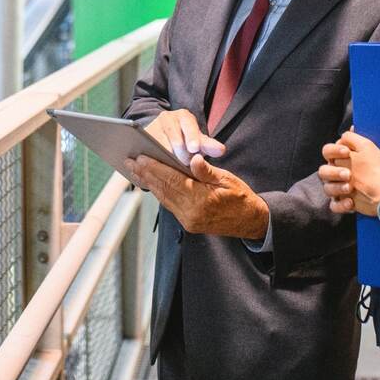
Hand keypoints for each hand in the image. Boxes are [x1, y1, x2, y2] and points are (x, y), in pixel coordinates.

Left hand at [128, 153, 268, 240]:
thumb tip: (193, 159)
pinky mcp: (188, 224)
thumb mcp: (227, 180)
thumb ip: (207, 171)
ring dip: (148, 183)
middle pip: (163, 189)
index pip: (172, 180)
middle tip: (129, 161)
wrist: (250, 222)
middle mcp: (191, 213)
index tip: (141, 156)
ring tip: (135, 169)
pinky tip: (151, 182)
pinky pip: (169, 205)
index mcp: (202, 199)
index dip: (155, 167)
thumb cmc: (240, 197)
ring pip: (163, 198)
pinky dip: (159, 192)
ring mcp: (188, 220)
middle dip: (145, 174)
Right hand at [146, 109, 225, 164]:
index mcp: (184, 116)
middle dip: (179, 150)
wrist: (165, 138)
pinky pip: (145, 148)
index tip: (194, 149)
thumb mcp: (198, 141)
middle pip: (173, 134)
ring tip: (171, 166)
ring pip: (158, 142)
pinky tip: (155, 169)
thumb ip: (209, 146)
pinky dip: (151, 159)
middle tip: (184, 163)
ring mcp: (152, 126)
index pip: (188, 124)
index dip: (191, 137)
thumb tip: (221, 150)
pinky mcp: (141, 138)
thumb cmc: (187, 141)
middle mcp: (167, 118)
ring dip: (165, 155)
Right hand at [318, 131, 379, 216]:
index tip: (346, 152)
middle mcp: (339, 174)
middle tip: (348, 175)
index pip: (327, 151)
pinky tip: (351, 203)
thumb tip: (349, 128)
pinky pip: (334, 206)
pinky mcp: (346, 203)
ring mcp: (341, 189)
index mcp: (342, 159)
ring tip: (350, 188)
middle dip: (334, 172)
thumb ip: (353, 137)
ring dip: (337, 187)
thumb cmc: (379, 167)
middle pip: (323, 171)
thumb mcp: (367, 147)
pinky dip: (340, 205)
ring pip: (327, 188)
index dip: (333, 150)